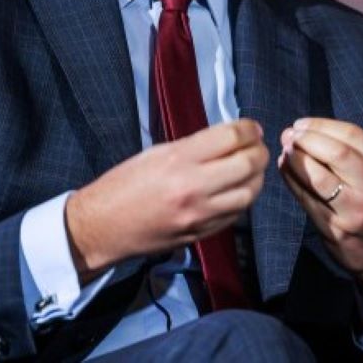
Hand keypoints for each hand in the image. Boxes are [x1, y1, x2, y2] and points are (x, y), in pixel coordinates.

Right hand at [65, 118, 267, 282]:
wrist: (103, 226)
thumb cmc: (124, 184)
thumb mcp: (156, 153)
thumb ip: (194, 146)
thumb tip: (228, 139)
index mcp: (178, 160)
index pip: (230, 138)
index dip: (248, 129)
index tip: (252, 128)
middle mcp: (192, 188)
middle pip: (247, 165)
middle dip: (259, 151)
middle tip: (257, 146)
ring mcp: (198, 215)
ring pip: (248, 194)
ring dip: (256, 177)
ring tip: (252, 168)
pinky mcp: (200, 234)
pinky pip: (235, 215)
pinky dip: (243, 199)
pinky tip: (238, 189)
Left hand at [278, 117, 362, 296]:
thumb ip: (354, 155)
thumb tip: (308, 131)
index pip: (352, 135)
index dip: (321, 125)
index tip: (302, 124)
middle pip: (336, 153)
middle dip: (307, 139)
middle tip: (289, 135)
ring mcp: (354, 212)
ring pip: (318, 178)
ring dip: (295, 160)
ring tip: (285, 151)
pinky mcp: (335, 230)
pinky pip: (307, 200)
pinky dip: (291, 181)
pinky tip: (284, 170)